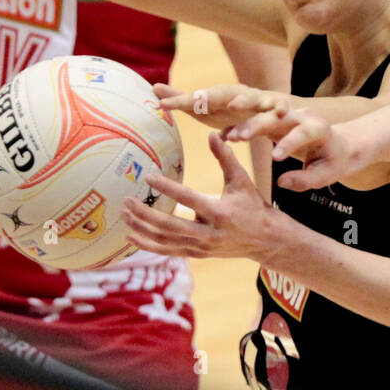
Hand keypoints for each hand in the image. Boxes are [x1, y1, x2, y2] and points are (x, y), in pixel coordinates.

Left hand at [123, 132, 277, 260]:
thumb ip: (225, 157)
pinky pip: (167, 251)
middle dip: (145, 214)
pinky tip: (131, 236)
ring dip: (142, 229)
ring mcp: (201, 247)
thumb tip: (211, 134)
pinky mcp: (197, 255)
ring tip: (125, 215)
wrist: (265, 240)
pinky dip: (147, 245)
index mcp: (220, 213)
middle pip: (169, 226)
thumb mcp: (241, 180)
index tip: (148, 176)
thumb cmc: (253, 205)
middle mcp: (208, 233)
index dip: (167, 187)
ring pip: (165, 241)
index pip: (188, 199)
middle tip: (127, 201)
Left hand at [154, 82, 292, 129]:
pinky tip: (281, 115)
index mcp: (223, 95)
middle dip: (210, 96)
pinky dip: (280, 109)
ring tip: (234, 112)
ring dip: (243, 104)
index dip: (181, 101)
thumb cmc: (239, 110)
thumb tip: (154, 88)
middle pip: (226, 93)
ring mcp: (263, 100)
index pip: (199, 98)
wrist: (280, 110)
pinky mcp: (282, 108)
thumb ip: (186, 100)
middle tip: (198, 100)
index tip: (163, 105)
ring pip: (251, 100)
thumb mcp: (211, 107)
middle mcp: (242, 94)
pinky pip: (280, 108)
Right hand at [225, 107, 352, 191]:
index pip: (303, 133)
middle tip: (240, 138)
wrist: (334, 145)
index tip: (275, 158)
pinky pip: (254, 119)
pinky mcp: (274, 119)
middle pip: (277, 116)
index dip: (289, 143)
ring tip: (229, 137)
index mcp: (318, 128)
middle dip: (258, 125)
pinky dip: (240, 126)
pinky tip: (223, 136)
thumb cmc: (330, 162)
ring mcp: (286, 115)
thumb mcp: (325, 176)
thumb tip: (281, 182)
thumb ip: (304, 181)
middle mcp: (301, 117)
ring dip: (245, 123)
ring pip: (263, 113)